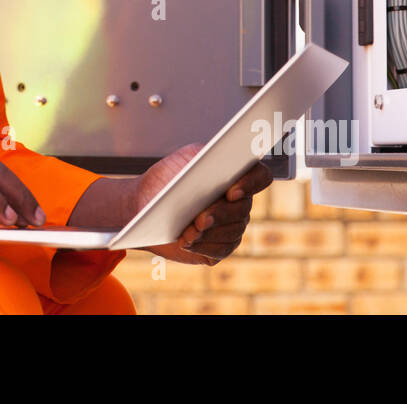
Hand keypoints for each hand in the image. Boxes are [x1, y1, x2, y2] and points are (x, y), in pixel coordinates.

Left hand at [134, 144, 272, 264]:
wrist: (146, 202)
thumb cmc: (167, 178)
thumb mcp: (183, 159)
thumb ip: (202, 157)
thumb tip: (213, 164)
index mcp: (237, 174)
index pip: (260, 176)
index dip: (251, 183)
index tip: (231, 192)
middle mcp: (240, 201)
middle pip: (243, 209)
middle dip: (220, 214)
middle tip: (200, 219)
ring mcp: (233, 226)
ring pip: (232, 232)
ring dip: (209, 233)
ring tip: (188, 233)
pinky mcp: (221, 247)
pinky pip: (220, 250)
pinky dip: (202, 246)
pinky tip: (186, 242)